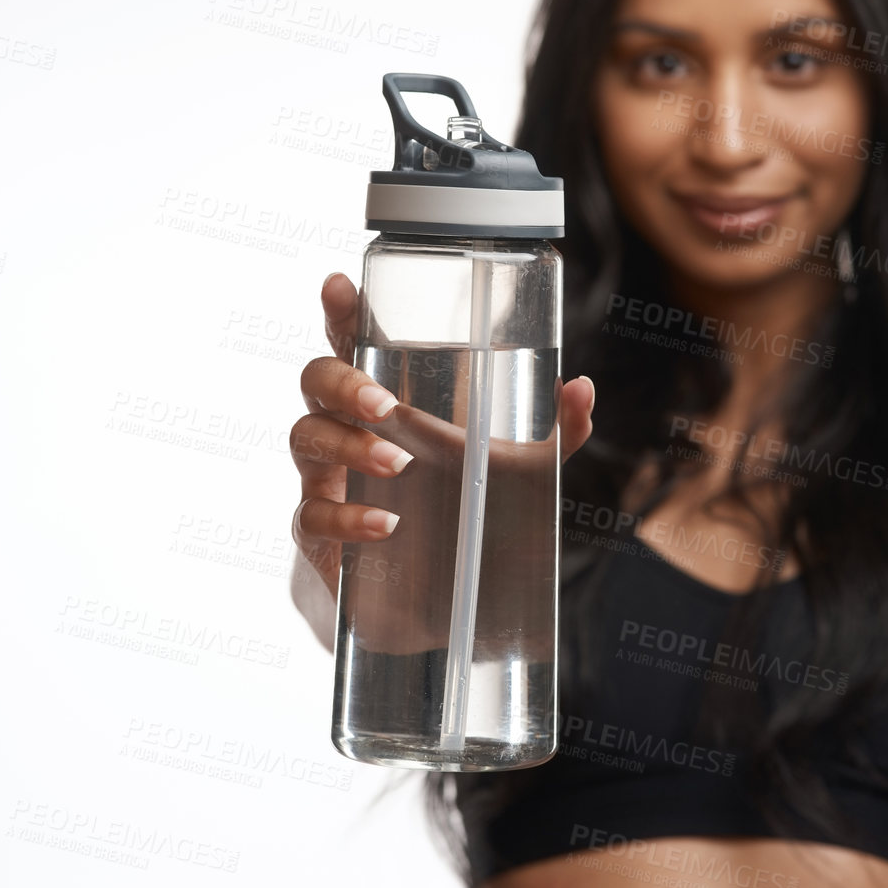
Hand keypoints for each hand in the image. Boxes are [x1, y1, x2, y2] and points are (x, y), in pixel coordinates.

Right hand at [288, 271, 593, 650]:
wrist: (430, 602)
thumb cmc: (461, 511)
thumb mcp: (518, 473)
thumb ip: (555, 435)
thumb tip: (581, 389)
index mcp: (388, 399)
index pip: (354, 343)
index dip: (340, 312)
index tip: (339, 285)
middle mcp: (348, 428)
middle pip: (316, 380)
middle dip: (343, 382)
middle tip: (384, 403)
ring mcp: (327, 478)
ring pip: (306, 437)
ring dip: (349, 445)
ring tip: (398, 462)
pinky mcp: (320, 532)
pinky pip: (313, 513)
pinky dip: (348, 516)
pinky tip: (387, 525)